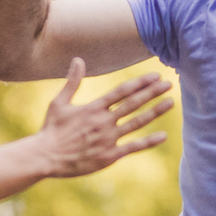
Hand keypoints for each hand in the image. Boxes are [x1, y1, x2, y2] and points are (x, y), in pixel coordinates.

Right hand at [36, 58, 173, 176]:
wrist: (45, 157)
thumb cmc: (51, 129)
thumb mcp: (59, 102)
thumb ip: (72, 81)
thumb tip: (78, 59)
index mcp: (93, 108)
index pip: (122, 91)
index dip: (140, 83)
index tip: (155, 76)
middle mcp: (103, 121)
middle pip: (133, 104)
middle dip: (152, 93)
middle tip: (169, 84)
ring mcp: (108, 139)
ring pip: (136, 123)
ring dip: (155, 112)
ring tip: (171, 102)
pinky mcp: (109, 156)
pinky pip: (133, 147)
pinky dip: (149, 142)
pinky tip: (163, 136)